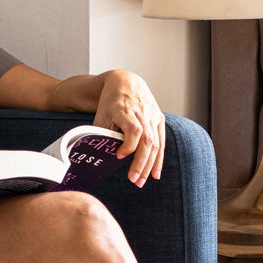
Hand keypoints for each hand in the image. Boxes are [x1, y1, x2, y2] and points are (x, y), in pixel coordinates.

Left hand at [93, 70, 165, 185]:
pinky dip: (158, 159)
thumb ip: (103, 133)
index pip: (134, 129)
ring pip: (155, 144)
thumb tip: (101, 157)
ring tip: (141, 181)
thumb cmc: (111, 100)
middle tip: (133, 180)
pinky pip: (161, 142)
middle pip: (147, 140)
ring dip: (149, 165)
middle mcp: (142, 112)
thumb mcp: (101, 114)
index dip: (128, 145)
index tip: (118, 156)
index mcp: (125, 109)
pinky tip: (155, 174)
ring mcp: (153, 116)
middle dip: (140, 163)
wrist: (126, 81)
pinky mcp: (159, 119)